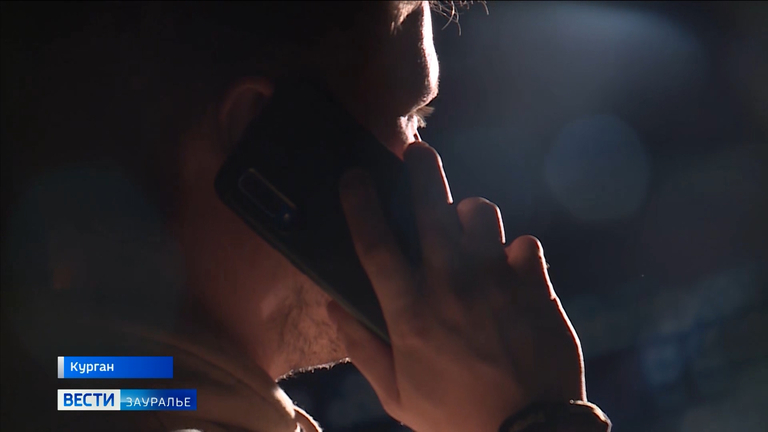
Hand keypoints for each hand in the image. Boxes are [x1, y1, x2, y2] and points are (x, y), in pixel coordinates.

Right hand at [332, 142, 585, 431]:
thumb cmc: (457, 418)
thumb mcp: (397, 395)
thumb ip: (363, 348)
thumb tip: (335, 307)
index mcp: (411, 312)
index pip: (375, 244)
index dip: (361, 204)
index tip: (354, 175)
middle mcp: (451, 286)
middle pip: (430, 209)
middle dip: (420, 171)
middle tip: (417, 151)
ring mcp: (497, 283)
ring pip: (482, 214)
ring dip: (470, 212)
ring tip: (466, 223)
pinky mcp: (536, 288)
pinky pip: (525, 246)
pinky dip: (515, 251)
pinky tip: (510, 265)